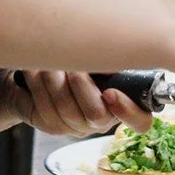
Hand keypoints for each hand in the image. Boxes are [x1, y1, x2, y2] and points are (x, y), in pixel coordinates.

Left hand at [7, 69, 152, 136]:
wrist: (42, 69)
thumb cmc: (78, 58)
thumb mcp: (98, 56)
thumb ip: (110, 57)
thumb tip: (112, 48)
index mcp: (122, 102)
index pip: (140, 121)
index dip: (128, 111)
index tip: (110, 92)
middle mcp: (101, 119)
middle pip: (96, 114)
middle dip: (81, 85)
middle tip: (71, 66)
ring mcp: (76, 125)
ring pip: (66, 110)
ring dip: (55, 81)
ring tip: (49, 61)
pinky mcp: (52, 126)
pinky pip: (45, 110)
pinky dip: (38, 85)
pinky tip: (34, 69)